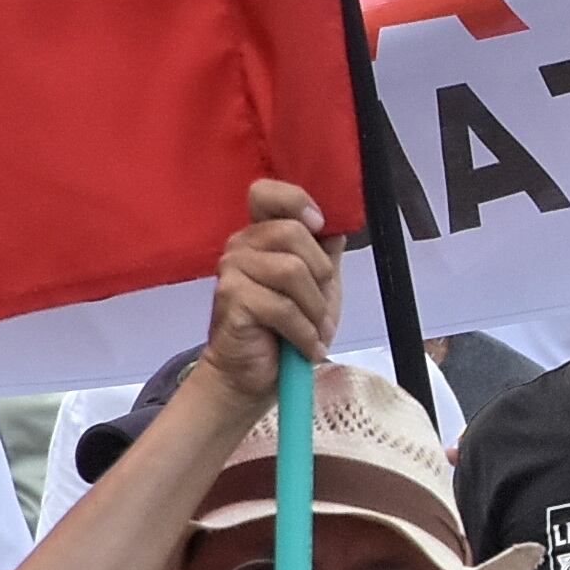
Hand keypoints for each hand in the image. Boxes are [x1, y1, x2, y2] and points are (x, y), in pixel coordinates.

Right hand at [205, 180, 342, 406]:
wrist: (254, 376)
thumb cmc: (287, 330)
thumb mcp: (318, 288)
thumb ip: (325, 255)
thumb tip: (339, 226)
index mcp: (261, 234)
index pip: (266, 193)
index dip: (296, 200)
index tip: (319, 224)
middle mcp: (241, 245)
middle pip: (292, 232)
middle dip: (321, 274)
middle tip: (321, 308)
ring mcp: (231, 270)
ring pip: (292, 270)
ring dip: (315, 309)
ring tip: (314, 330)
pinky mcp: (231, 299)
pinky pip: (282, 307)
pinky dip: (304, 332)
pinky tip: (305, 348)